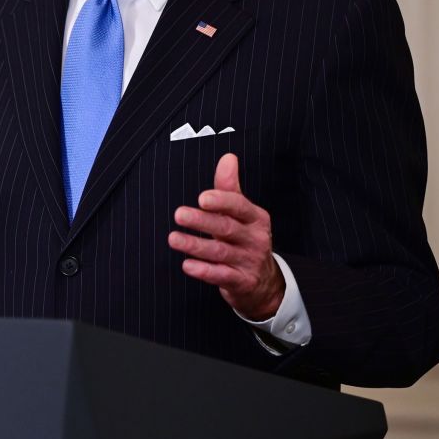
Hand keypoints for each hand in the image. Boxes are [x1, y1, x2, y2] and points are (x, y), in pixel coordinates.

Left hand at [168, 153, 284, 320]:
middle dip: (202, 221)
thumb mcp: (242, 214)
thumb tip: (227, 157)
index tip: (202, 198)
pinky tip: (187, 265)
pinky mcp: (242, 282)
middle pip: (226, 228)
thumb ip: (230, 187)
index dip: (221, 201)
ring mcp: (249, 261)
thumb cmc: (245, 239)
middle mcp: (255, 239)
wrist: (264, 282)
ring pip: (220, 252)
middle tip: (179, 214)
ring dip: (195, 245)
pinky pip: (221, 276)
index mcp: (255, 218)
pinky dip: (205, 271)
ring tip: (173, 238)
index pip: (239, 206)